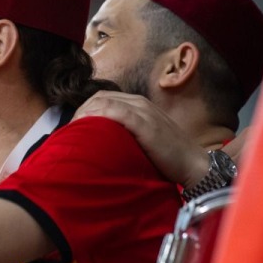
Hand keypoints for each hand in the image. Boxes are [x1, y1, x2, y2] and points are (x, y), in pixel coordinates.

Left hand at [76, 91, 207, 186]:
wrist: (193, 165)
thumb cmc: (168, 158)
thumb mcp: (144, 140)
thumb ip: (126, 135)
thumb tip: (101, 144)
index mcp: (139, 105)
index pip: (103, 98)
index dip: (84, 110)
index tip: (73, 128)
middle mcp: (140, 103)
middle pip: (99, 98)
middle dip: (80, 111)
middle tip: (68, 131)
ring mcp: (143, 111)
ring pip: (104, 102)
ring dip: (84, 114)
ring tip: (72, 132)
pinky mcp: (145, 123)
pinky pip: (116, 112)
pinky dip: (97, 117)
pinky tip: (85, 129)